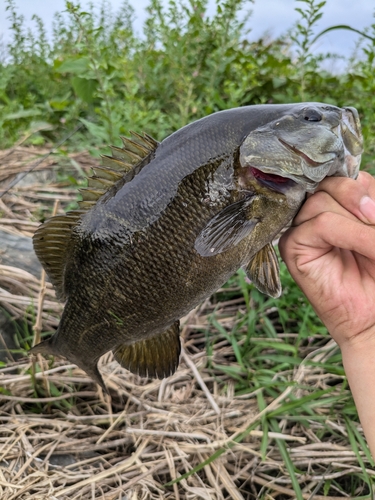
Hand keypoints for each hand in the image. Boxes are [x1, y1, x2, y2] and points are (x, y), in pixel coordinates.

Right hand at [279, 172, 374, 348]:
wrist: (374, 316)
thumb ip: (368, 201)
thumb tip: (357, 174)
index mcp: (336, 206)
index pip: (341, 176)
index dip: (360, 185)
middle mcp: (314, 215)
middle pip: (328, 184)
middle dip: (359, 199)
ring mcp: (301, 230)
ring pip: (322, 201)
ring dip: (357, 221)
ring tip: (373, 246)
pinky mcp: (293, 248)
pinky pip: (319, 224)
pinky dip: (348, 233)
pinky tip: (364, 249)